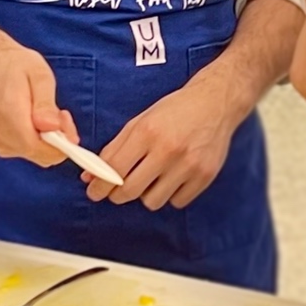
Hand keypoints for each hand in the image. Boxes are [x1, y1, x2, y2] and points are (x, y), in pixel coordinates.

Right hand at [0, 30, 73, 167]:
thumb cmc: (15, 66)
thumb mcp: (39, 75)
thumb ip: (46, 104)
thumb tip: (52, 127)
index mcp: (9, 115)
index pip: (38, 148)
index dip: (61, 142)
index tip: (66, 120)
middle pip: (40, 155)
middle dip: (58, 140)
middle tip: (60, 113)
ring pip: (36, 155)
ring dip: (49, 140)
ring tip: (46, 113)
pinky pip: (27, 151)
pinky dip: (38, 141)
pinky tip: (36, 121)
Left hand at [93, 71, 249, 209]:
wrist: (216, 103)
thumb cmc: (175, 110)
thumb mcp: (140, 121)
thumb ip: (114, 149)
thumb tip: (90, 177)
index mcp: (147, 132)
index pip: (114, 170)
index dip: (99, 186)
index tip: (95, 192)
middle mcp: (168, 150)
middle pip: (130, 191)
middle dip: (117, 195)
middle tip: (117, 191)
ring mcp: (188, 165)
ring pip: (153, 201)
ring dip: (147, 194)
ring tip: (153, 177)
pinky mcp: (205, 176)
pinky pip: (177, 202)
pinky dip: (171, 194)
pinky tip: (174, 178)